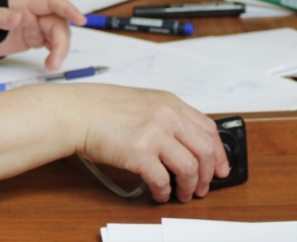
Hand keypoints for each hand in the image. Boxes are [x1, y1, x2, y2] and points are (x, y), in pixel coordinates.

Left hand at [0, 0, 85, 69]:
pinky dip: (55, 53)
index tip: (80, 19)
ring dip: (60, 50)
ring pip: (58, 35)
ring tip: (51, 66)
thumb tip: (17, 17)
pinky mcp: (34, 37)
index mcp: (24, 4)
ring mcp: (35, 26)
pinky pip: (52, 43)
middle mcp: (33, 13)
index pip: (51, 1)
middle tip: (55, 61)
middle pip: (58, 23)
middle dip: (62, 41)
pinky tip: (50, 62)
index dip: (68, 8)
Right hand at [73, 86, 228, 202]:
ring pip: (189, 168)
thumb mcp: (142, 102)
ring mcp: (154, 134)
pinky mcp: (139, 153)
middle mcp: (166, 116)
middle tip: (203, 188)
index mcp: (169, 102)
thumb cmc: (100, 107)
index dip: (219, 152)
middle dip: (208, 175)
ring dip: (189, 187)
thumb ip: (165, 117)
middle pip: (205, 151)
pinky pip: (163, 180)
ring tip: (182, 195)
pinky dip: (164, 191)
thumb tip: (183, 143)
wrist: (75, 112)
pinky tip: (159, 194)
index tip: (221, 167)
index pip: (208, 129)